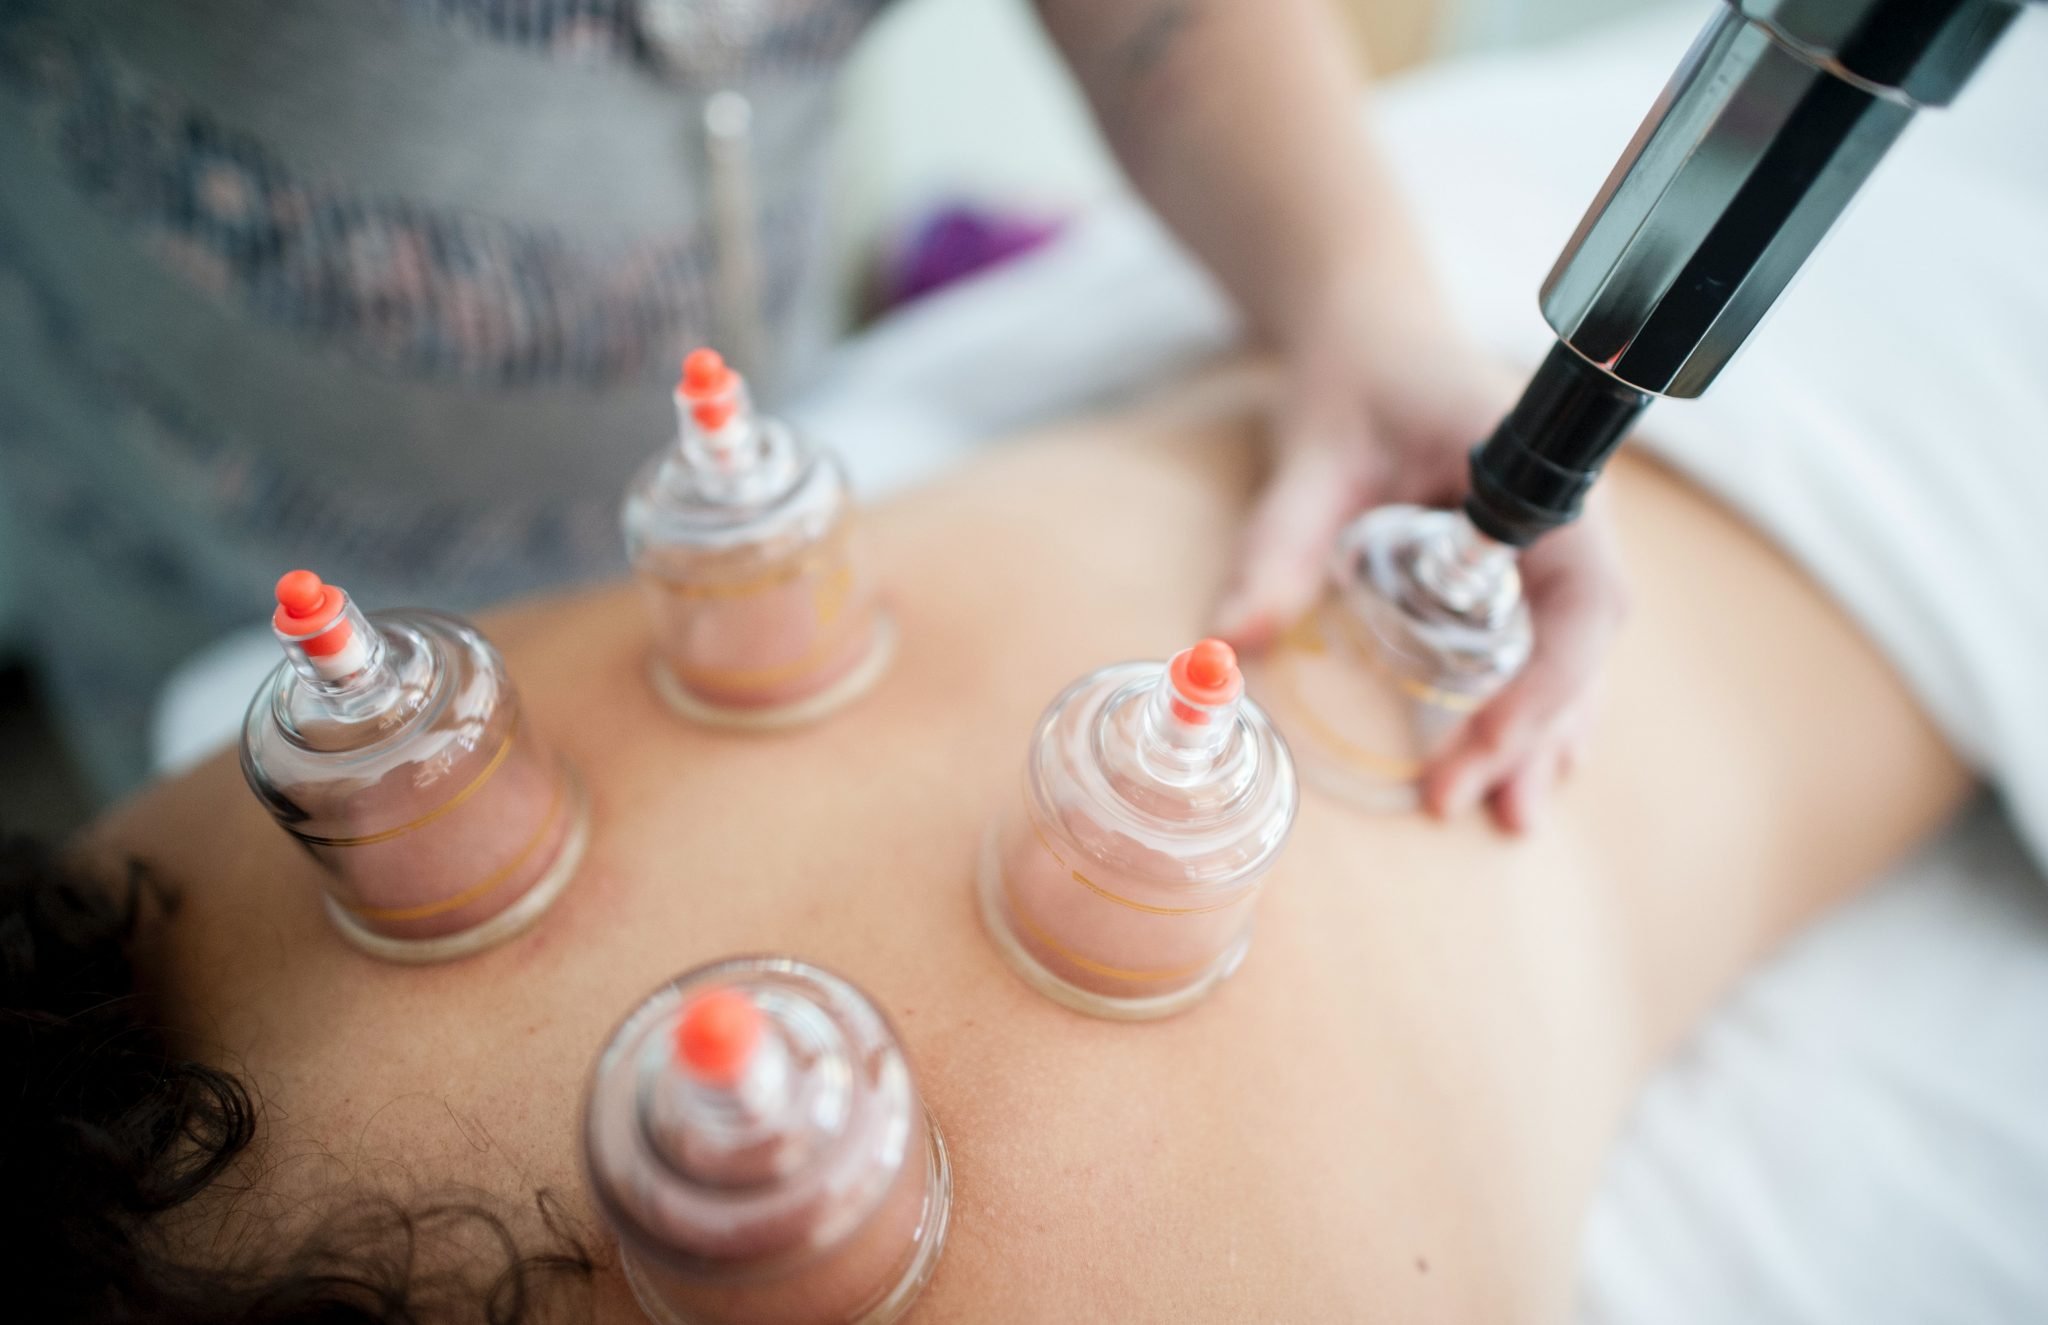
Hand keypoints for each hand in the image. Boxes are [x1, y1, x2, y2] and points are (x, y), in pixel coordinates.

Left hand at [1212, 307, 1628, 832]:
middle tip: (1481, 811)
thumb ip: (1278, 543)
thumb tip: (1225, 644)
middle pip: (1580, 642)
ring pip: (1573, 652)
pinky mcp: (1526, 561)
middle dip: (1534, 732)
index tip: (1481, 748)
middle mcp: (1568, 511)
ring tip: (1509, 816)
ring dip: (1543, 733)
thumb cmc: (1354, 378)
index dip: (1546, 684)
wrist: (1372, 328)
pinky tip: (1512, 762)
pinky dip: (1530, 702)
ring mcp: (1555, 539)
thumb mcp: (1311, 455)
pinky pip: (1548, 641)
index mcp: (1540, 471)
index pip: (1582, 598)